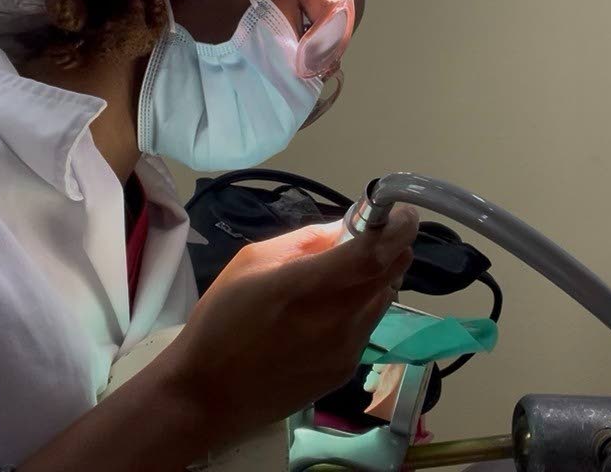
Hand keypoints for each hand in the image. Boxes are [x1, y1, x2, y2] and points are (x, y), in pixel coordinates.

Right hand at [161, 205, 419, 445]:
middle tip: (374, 238)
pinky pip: (368, 326)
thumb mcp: (249, 264)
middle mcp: (336, 319)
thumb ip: (302, 242)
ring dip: (377, 279)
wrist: (208, 397)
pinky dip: (361, 308)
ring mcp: (346, 349)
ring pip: (384, 299)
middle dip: (391, 249)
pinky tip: (328, 314)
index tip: (401, 213)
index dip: (397, 229)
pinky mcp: (346, 370)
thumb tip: (342, 229)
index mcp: (306, 286)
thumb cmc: (220, 323)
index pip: (372, 253)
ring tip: (345, 277)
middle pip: (390, 274)